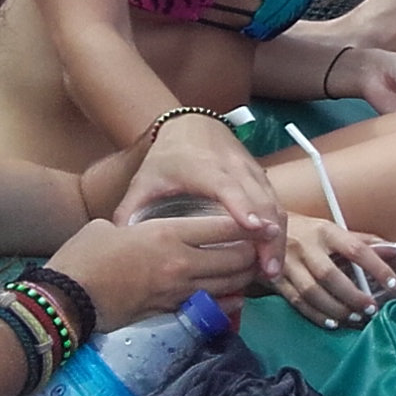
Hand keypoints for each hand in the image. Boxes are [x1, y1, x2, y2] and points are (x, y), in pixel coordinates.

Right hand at [43, 214, 258, 326]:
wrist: (64, 300)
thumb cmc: (82, 256)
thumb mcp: (108, 227)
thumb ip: (132, 224)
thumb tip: (133, 230)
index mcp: (167, 233)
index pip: (223, 227)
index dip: (247, 224)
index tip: (259, 222)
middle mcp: (181, 262)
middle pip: (235, 258)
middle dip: (252, 253)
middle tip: (258, 248)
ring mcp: (177, 291)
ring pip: (228, 285)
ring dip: (245, 278)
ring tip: (252, 270)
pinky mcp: (169, 313)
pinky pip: (209, 306)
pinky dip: (228, 302)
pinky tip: (236, 298)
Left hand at [116, 116, 285, 278]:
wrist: (193, 124)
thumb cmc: (168, 157)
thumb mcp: (145, 180)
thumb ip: (130, 209)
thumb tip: (118, 241)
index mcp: (205, 168)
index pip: (229, 188)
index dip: (243, 207)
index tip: (254, 229)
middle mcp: (235, 169)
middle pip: (262, 202)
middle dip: (268, 237)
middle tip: (266, 270)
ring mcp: (252, 172)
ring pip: (274, 205)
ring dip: (277, 238)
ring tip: (272, 270)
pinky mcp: (261, 178)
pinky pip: (276, 204)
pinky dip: (277, 230)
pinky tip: (273, 254)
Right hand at [274, 216, 394, 328]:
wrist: (261, 228)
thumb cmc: (306, 231)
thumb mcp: (332, 229)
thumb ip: (361, 240)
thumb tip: (394, 251)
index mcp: (325, 231)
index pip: (355, 249)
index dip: (376, 266)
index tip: (392, 283)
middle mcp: (306, 246)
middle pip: (330, 275)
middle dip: (352, 295)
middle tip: (370, 308)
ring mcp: (287, 263)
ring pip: (312, 292)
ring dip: (335, 308)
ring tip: (353, 316)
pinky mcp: (275, 279)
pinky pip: (297, 301)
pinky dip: (316, 314)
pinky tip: (331, 322)